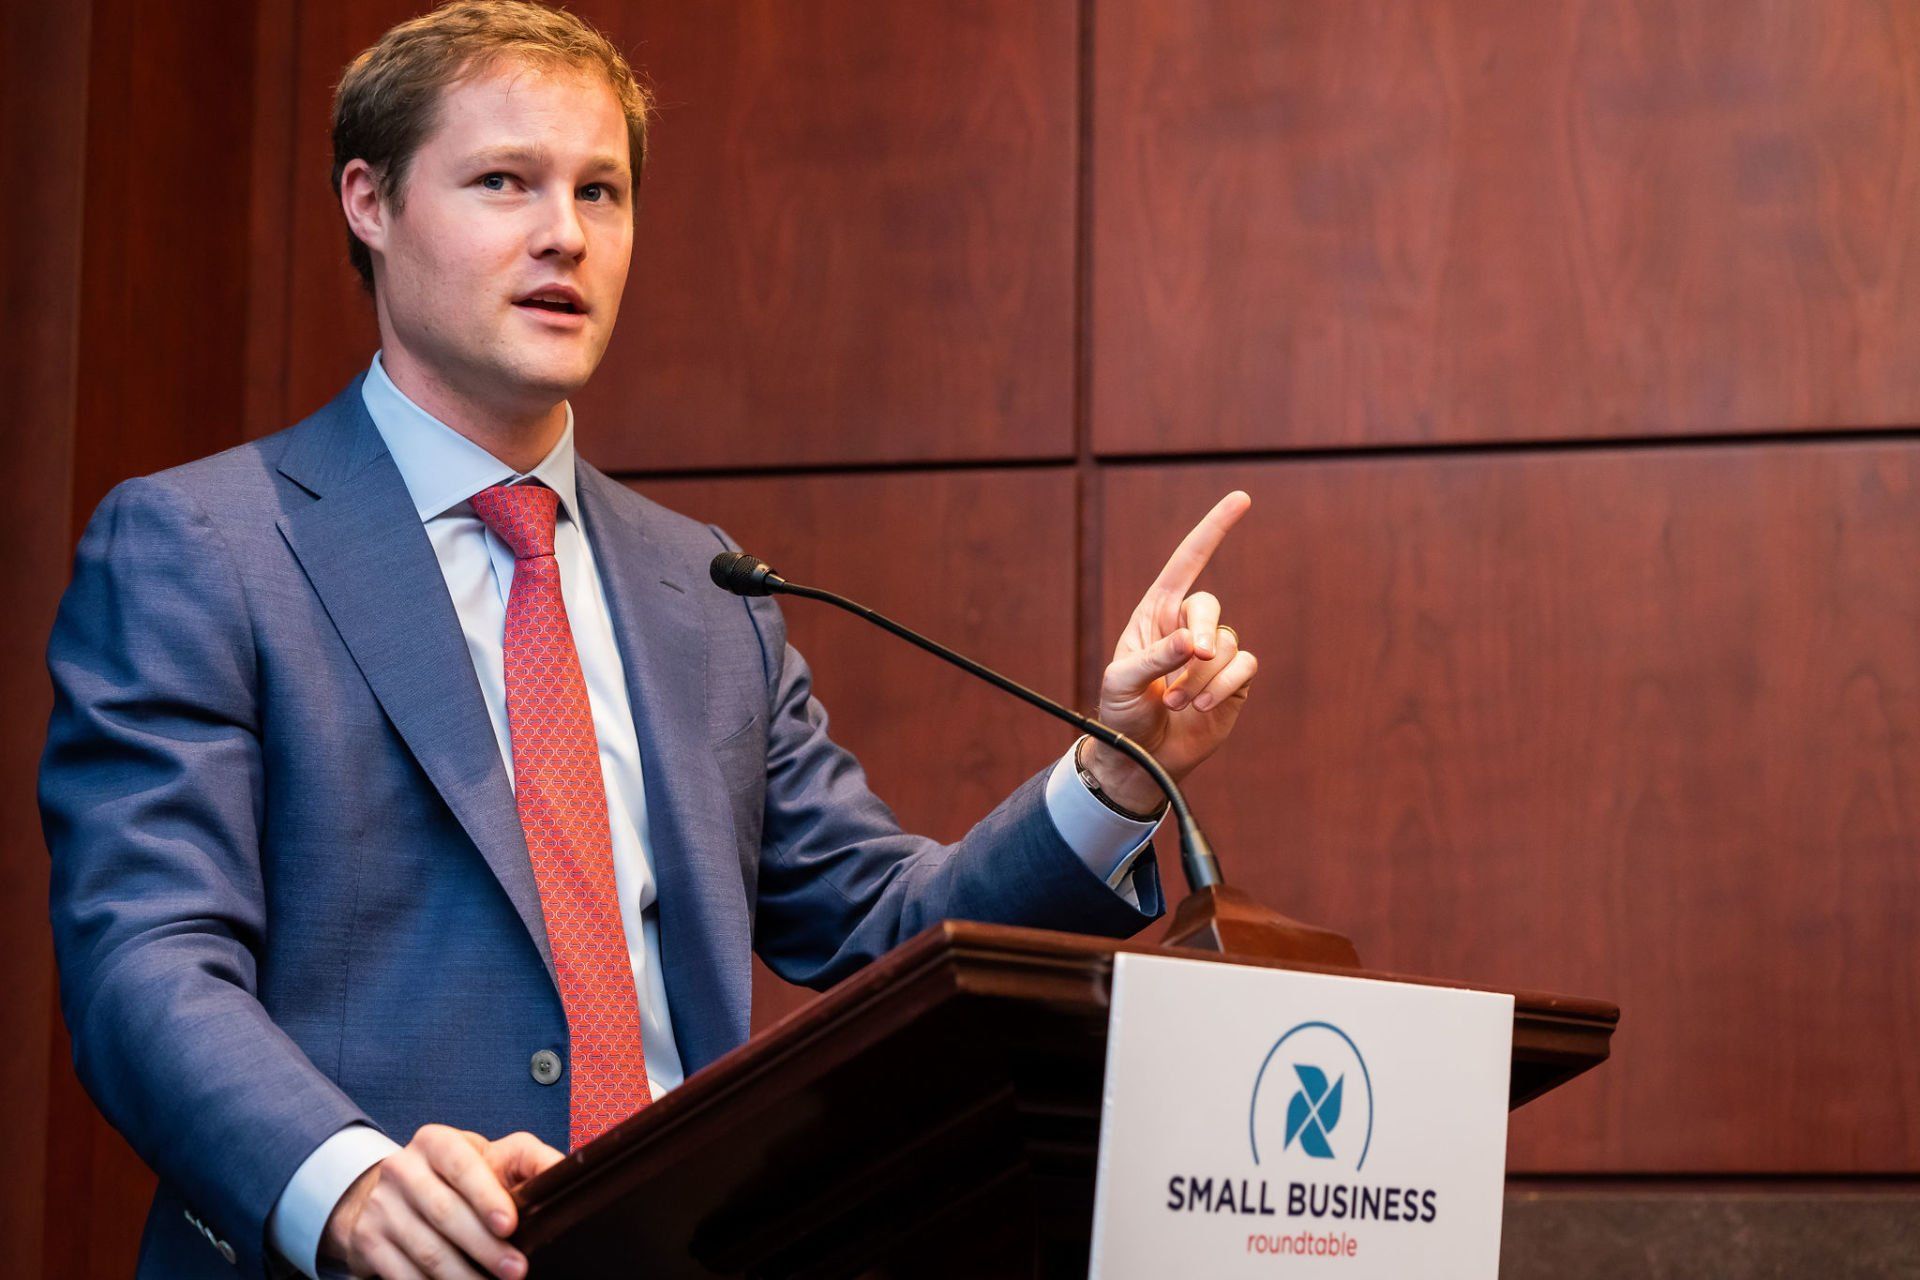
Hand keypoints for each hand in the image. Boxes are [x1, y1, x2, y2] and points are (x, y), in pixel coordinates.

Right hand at [322, 1124, 563, 1278]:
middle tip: (516, 1271)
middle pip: (444, 1212)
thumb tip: (571, 1171)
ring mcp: (381, 1207)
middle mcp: (403, 1169)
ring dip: (461, 1276)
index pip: (461, 1165)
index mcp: (436, 1142)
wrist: (391, 1194)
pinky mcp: (369, 1242)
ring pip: (424, 1249)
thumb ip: (532, 1160)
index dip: (486, 1196)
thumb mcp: (492, 1157)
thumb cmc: (458, 1175)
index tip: (510, 1225)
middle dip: (483, 1247)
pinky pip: (402, 1273)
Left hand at [1085, 491, 1256, 813]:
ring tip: (1174, 704)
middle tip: (1190, 659)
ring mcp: (1213, 655)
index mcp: (1155, 614)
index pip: (1187, 562)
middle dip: (1200, 633)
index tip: (1241, 499)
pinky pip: (1244, 668)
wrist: (1141, 759)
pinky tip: (1200, 710)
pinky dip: (1223, 688)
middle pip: (1208, 606)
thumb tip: (1194, 642)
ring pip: (1225, 645)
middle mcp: (1187, 628)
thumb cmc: (1122, 713)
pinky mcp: (1233, 682)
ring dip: (1201, 678)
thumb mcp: (1123, 681)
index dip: (1213, 530)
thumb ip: (1156, 657)